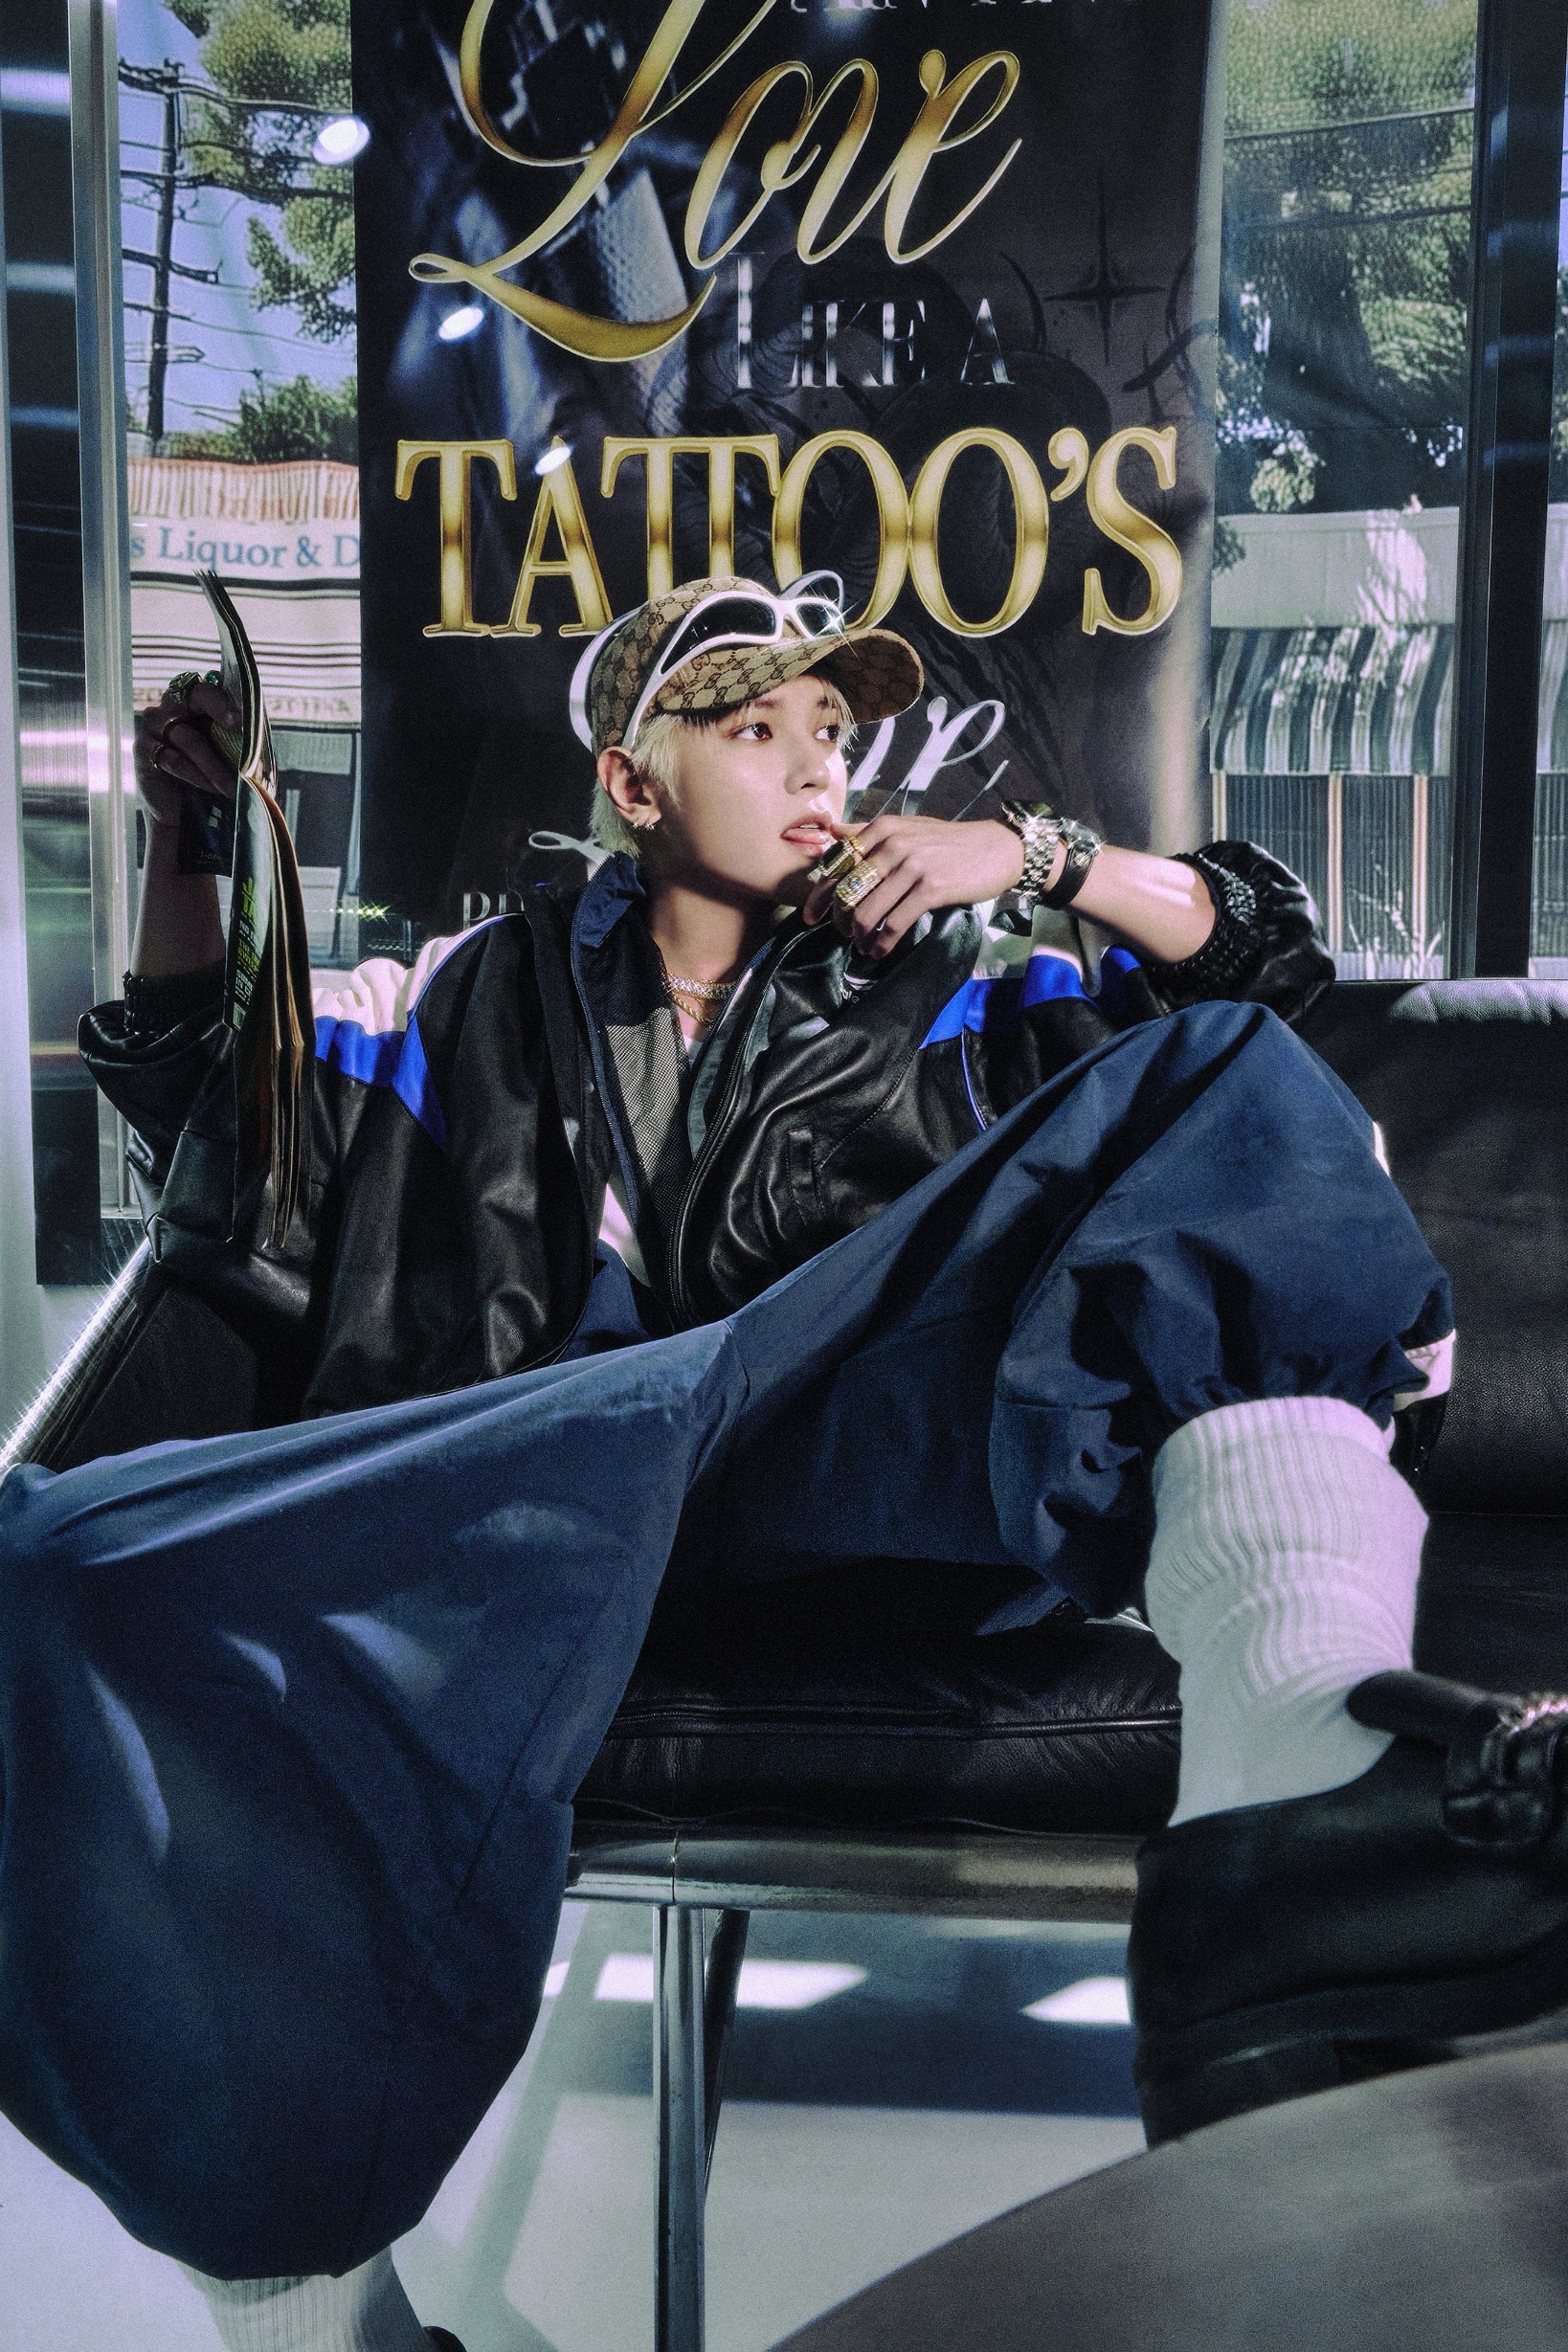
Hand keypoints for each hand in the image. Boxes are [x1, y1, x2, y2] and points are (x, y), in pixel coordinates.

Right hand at [133, 677, 240, 833]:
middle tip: (236, 725)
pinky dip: (197, 775)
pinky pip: (174, 760)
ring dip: (214, 764)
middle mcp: (173, 705)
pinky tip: (213, 788)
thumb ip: (244, 740)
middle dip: (217, 706)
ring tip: (232, 785)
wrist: (183, 810)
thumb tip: (260, 736)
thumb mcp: (233, 757)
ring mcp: (155, 725)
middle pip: (194, 693)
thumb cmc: (213, 775)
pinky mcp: (144, 750)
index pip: (209, 683)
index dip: (224, 697)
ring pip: (189, 738)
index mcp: (196, 700)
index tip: (240, 718)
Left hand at [801, 815, 1027, 959]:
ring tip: (862, 946)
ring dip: (859, 936)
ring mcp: (912, 866)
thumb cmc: (948, 842)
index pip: (837, 864)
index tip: (811, 917)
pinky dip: (882, 944)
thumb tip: (829, 831)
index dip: (819, 895)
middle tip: (843, 934)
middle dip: (839, 920)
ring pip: (867, 911)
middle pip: (847, 891)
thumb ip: (866, 830)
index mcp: (883, 828)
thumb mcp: (907, 828)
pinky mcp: (931, 889)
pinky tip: (879, 951)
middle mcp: (894, 844)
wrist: (997, 848)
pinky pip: (894, 924)